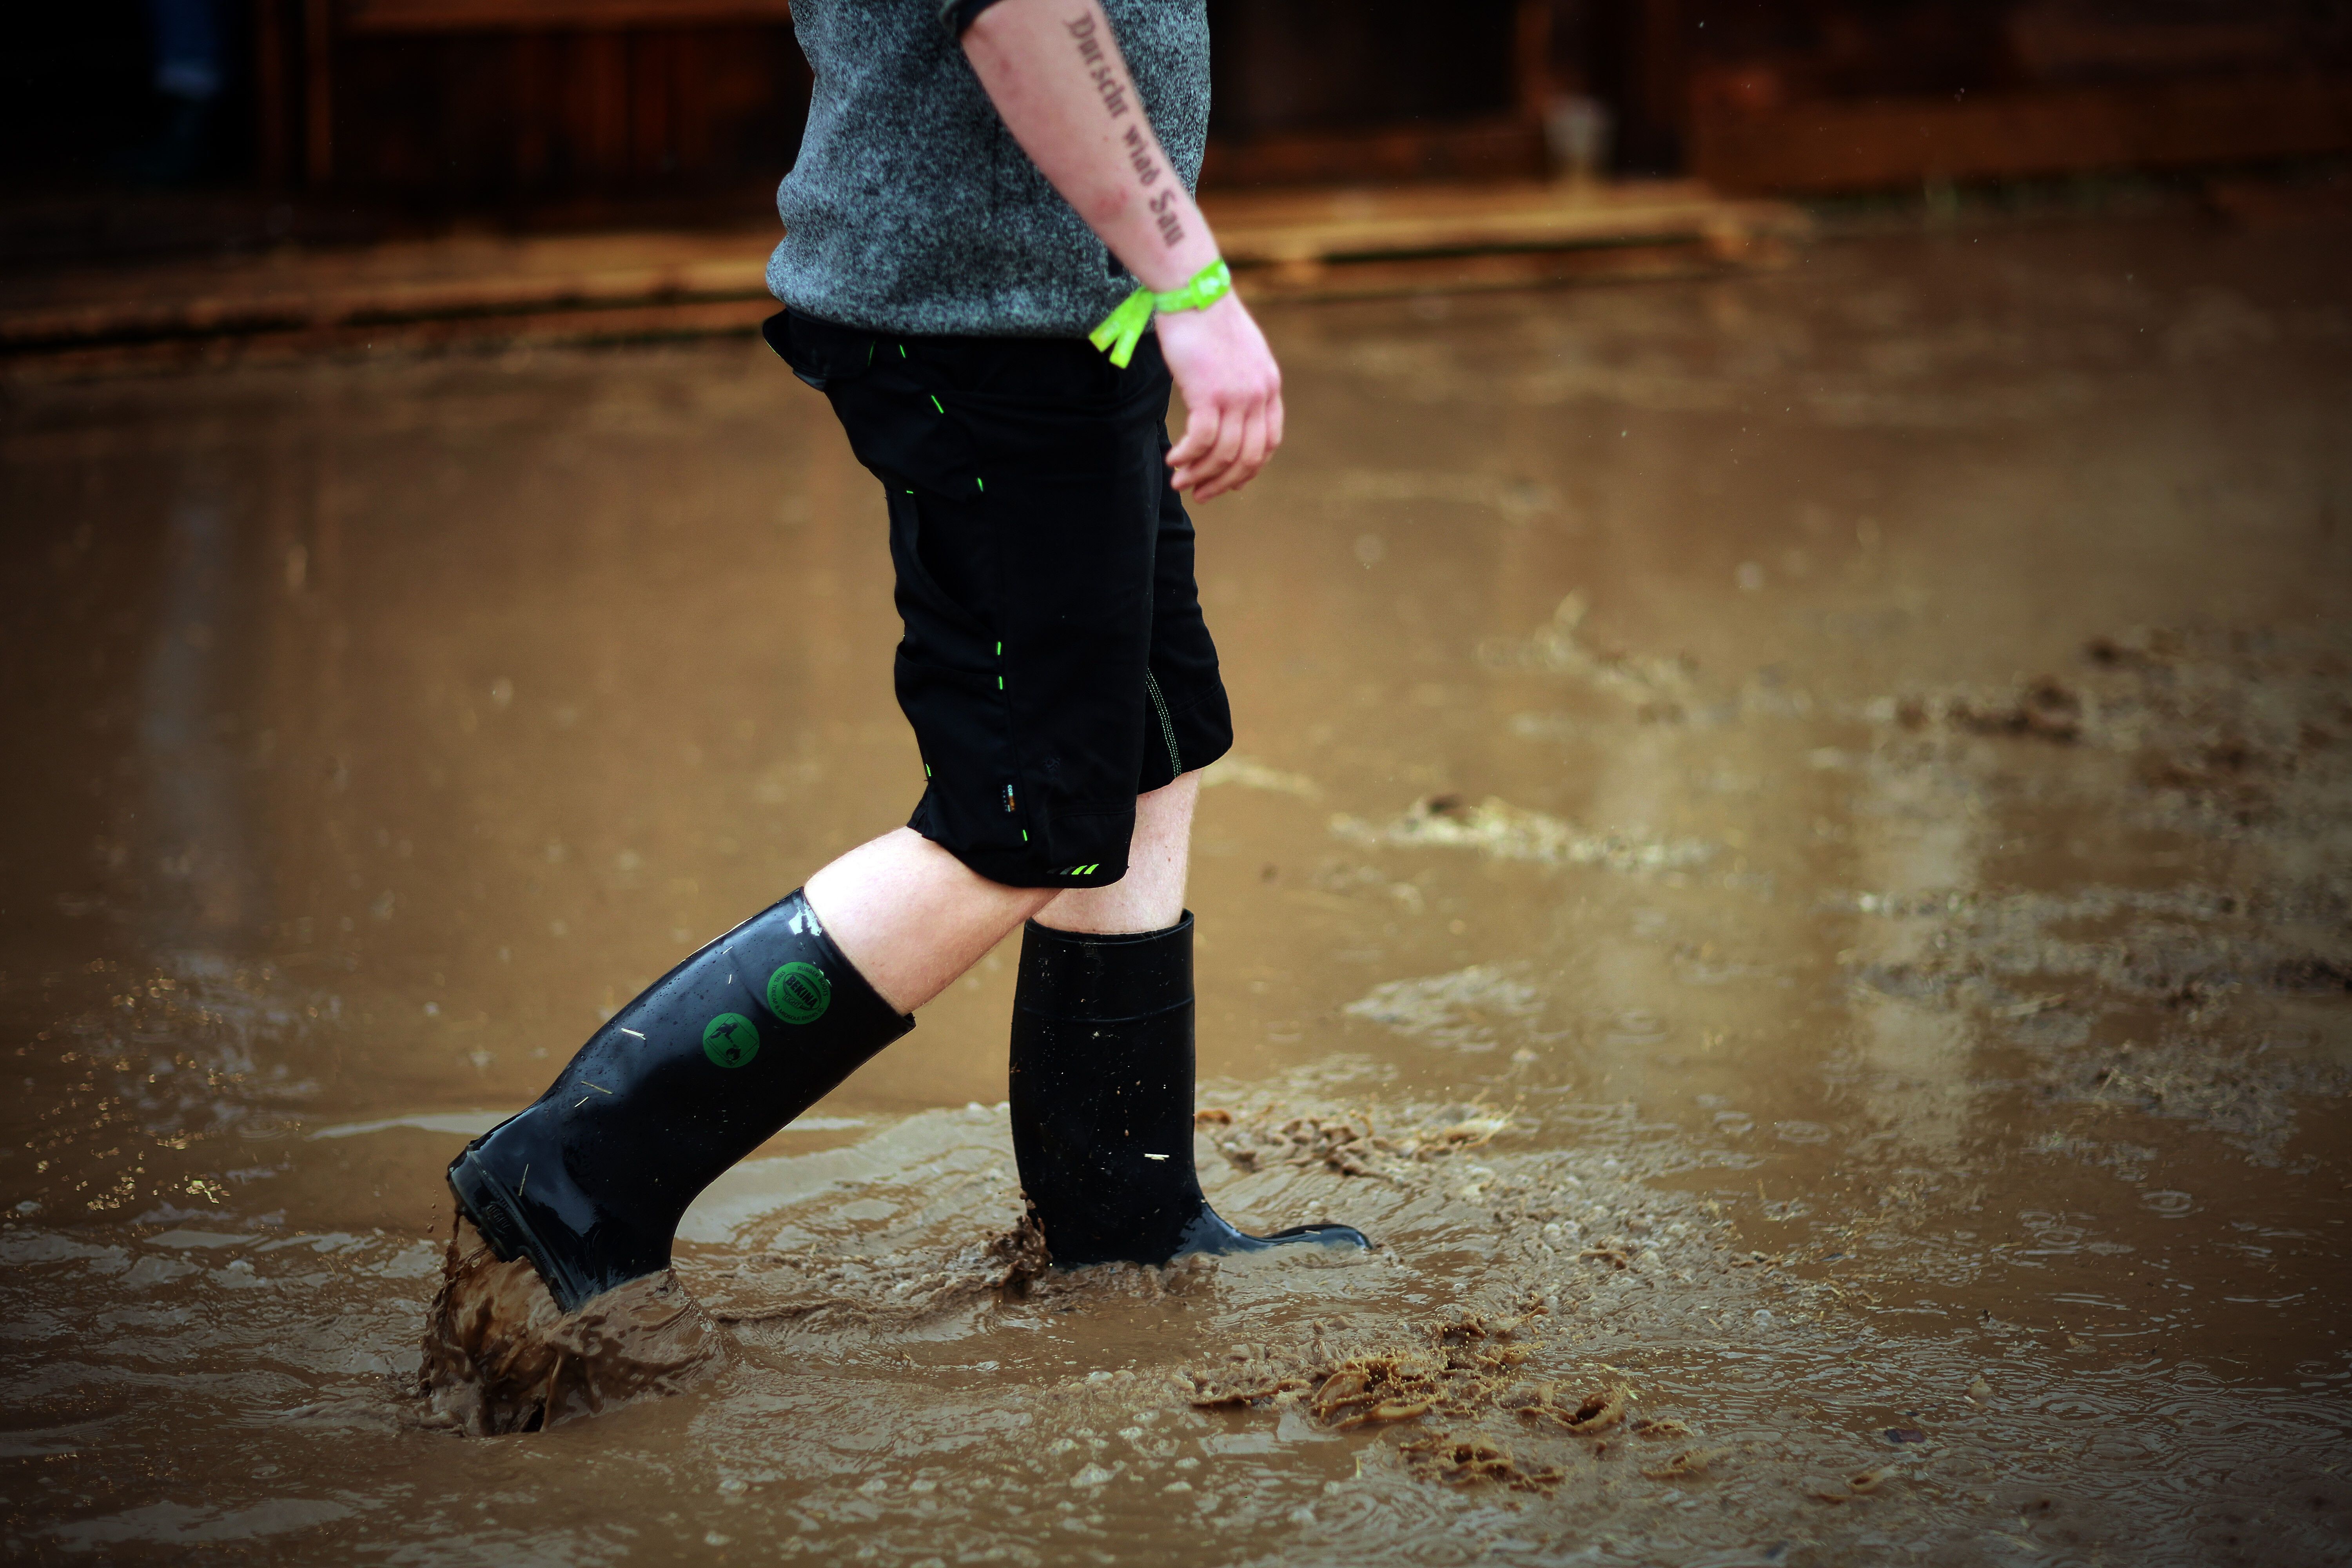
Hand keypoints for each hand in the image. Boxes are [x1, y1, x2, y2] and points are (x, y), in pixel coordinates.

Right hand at [1156, 292, 1283, 500]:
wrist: (1194, 289)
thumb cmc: (1208, 319)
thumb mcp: (1238, 354)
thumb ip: (1242, 384)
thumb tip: (1230, 412)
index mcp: (1269, 386)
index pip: (1268, 442)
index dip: (1249, 469)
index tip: (1229, 482)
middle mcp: (1259, 394)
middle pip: (1249, 457)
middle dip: (1224, 482)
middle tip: (1201, 494)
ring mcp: (1237, 395)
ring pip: (1224, 454)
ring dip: (1200, 474)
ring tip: (1180, 481)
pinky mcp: (1209, 393)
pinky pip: (1202, 440)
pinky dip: (1187, 456)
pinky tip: (1174, 459)